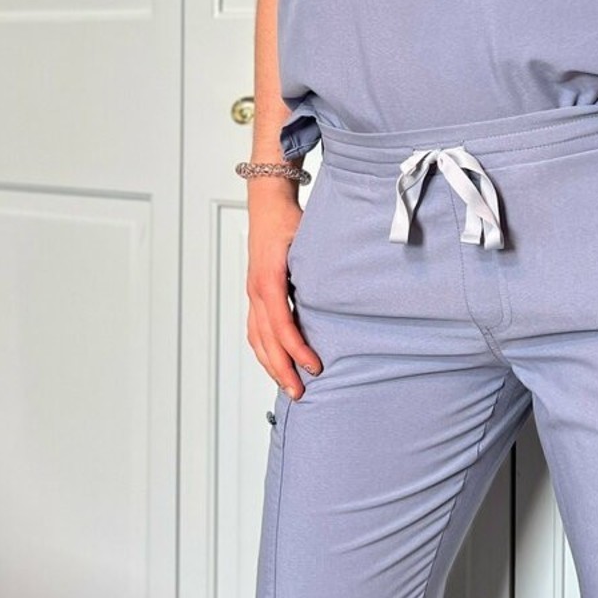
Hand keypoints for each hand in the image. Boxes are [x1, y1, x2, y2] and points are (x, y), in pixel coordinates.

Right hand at [244, 182, 322, 398]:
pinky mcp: (255, 295)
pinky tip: (276, 363)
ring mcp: (253, 294)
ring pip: (256, 339)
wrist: (267, 204)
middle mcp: (257, 291)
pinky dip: (265, 351)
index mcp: (269, 279)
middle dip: (281, 369)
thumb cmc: (289, 221)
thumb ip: (319, 270)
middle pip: (265, 340)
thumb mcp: (307, 241)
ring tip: (288, 385)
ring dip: (271, 365)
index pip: (281, 324)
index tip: (314, 366)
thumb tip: (344, 296)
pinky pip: (255, 330)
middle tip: (300, 393)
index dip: (296, 349)